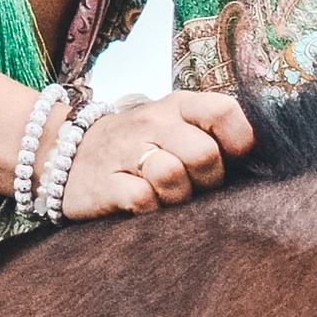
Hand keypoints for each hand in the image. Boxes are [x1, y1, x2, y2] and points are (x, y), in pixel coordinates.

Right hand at [62, 91, 252, 217]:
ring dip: (178, 198)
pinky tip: (144, 207)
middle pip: (204, 154)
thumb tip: (255, 163)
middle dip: (208, 181)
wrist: (61, 152)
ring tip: (167, 198)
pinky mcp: (104, 182)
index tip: (231, 161)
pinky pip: (142, 199)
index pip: (223, 111)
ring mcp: (126, 151)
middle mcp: (152, 122)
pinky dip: (151, 211)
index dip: (238, 143)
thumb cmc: (135, 147)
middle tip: (195, 189)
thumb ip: (209, 136)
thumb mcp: (169, 127)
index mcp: (176, 105)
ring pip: (173, 176)